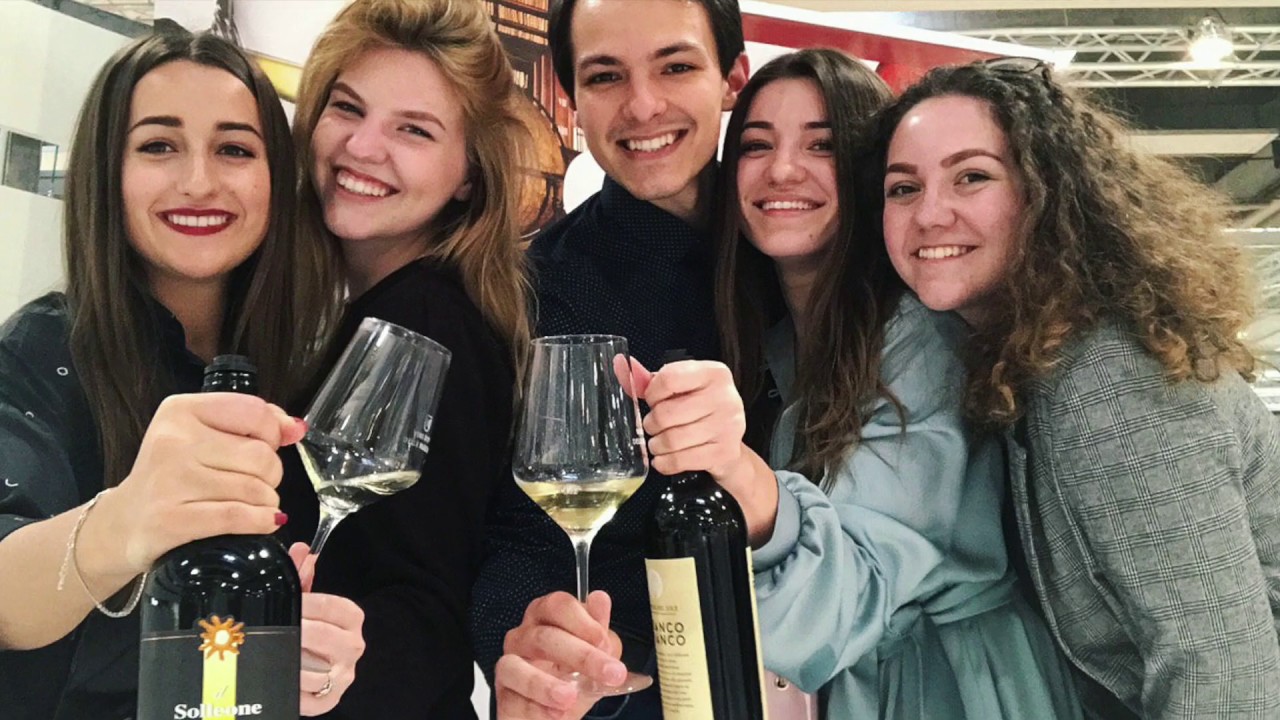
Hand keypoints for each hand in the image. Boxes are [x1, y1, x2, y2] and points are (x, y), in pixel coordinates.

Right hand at [95, 393, 304, 575]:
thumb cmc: (172, 477)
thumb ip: (254, 422)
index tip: (266, 446)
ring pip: (255, 489)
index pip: (254, 412)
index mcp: (180, 411)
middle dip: (271, 475)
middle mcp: (172, 441)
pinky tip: (262, 521)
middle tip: (254, 484)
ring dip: (266, 502)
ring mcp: (170, 481)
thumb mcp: (202, 436)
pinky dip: (261, 521)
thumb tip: (296, 427)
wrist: (123, 523)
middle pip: (261, 455)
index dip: (272, 434)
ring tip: (252, 505)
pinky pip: (238, 517)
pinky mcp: (171, 520)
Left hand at [291, 543, 365, 715]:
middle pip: (329, 638)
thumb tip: (302, 549)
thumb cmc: (309, 636)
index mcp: (351, 622)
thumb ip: (303, 579)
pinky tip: (277, 675)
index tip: (294, 603)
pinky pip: (306, 696)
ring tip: (272, 652)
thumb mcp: (307, 607)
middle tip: (279, 627)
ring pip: (315, 671)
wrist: (310, 677)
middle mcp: (352, 649)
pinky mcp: (326, 702)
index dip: (315, 605)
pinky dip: (290, 687)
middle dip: (301, 632)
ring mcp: (341, 678)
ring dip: (290, 661)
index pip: (340, 609)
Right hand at [495, 591, 625, 719]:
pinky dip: (538, 692)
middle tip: (609, 672)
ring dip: (553, 678)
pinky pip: (515, 677)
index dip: (584, 622)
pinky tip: (556, 708)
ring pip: (530, 653)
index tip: (605, 644)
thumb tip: (600, 600)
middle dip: (582, 654)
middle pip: (548, 631)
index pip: (561, 605)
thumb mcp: (597, 660)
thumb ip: (601, 634)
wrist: (555, 719)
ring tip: (571, 697)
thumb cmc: (573, 686)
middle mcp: (529, 632)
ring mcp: (514, 654)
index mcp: (552, 619)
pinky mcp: (504, 681)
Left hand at [636, 359, 746, 478]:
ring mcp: (728, 426)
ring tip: (658, 442)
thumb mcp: (679, 389)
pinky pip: (681, 460)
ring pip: (672, 440)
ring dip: (656, 444)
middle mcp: (725, 397)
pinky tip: (664, 458)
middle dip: (651, 423)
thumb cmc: (700, 409)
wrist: (729, 440)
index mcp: (714, 373)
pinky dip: (664, 462)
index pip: (669, 378)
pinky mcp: (724, 452)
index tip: (653, 400)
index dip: (652, 393)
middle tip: (653, 426)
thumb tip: (619, 364)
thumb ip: (648, 380)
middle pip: (666, 413)